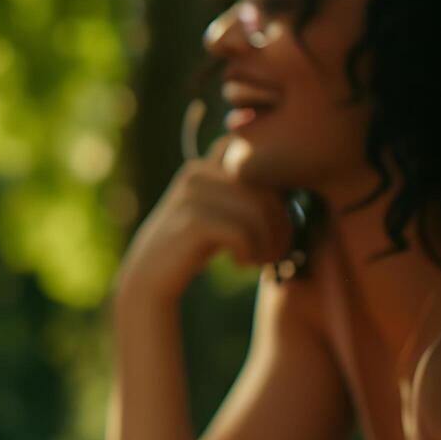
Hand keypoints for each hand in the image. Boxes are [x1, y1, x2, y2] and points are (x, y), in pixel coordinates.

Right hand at [118, 140, 292, 305]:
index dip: (275, 188)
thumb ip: (240, 195)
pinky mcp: (191, 222)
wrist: (149, 276)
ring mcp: (192, 195)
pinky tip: (242, 264)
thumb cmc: (192, 246)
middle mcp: (196, 173)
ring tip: (262, 260)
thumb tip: (291, 189)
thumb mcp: (216, 214)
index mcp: (203, 166)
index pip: (255, 163)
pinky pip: (242, 233)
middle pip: (264, 189)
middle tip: (277, 252)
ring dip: (269, 242)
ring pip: (257, 211)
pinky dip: (251, 252)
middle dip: (281, 224)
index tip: (275, 222)